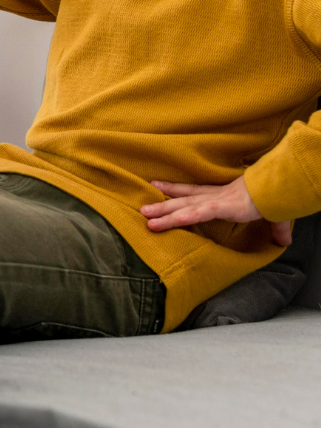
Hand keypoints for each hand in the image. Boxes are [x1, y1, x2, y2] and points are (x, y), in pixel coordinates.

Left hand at [141, 177, 291, 246]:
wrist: (279, 188)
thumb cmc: (273, 198)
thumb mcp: (271, 217)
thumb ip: (274, 229)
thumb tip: (284, 241)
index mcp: (221, 196)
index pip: (192, 192)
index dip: (174, 189)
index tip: (157, 186)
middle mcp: (213, 197)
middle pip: (182, 200)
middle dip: (162, 204)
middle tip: (143, 209)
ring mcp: (216, 201)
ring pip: (184, 207)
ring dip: (165, 213)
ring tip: (146, 217)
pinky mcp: (223, 206)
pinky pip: (199, 213)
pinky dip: (184, 216)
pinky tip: (171, 221)